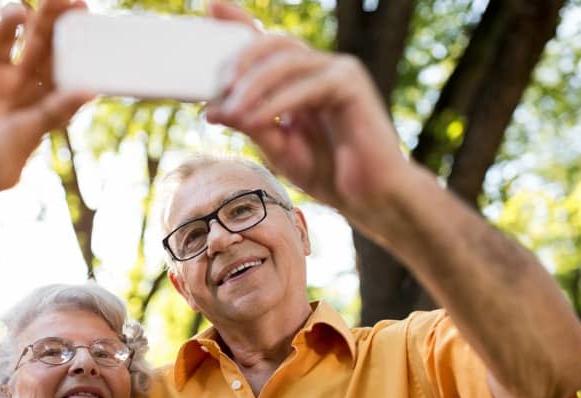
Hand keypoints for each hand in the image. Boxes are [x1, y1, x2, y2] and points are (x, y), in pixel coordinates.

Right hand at [0, 0, 92, 212]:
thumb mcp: (30, 134)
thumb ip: (55, 110)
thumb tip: (92, 90)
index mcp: (42, 97)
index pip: (62, 59)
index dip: (72, 35)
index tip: (83, 7)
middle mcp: (19, 83)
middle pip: (37, 41)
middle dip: (48, 17)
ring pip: (5, 35)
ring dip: (12, 18)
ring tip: (19, 14)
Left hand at [204, 2, 414, 224]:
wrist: (370, 196)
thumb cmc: (328, 171)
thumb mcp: (278, 147)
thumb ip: (250, 124)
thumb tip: (212, 109)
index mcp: (301, 78)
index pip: (266, 45)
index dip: (239, 21)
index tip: (210, 8)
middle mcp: (319, 68)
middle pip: (273, 43)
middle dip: (240, 59)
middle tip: (217, 86)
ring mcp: (338, 72)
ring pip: (286, 61)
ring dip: (253, 85)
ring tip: (232, 110)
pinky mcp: (351, 84)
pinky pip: (306, 86)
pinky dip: (276, 103)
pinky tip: (256, 119)